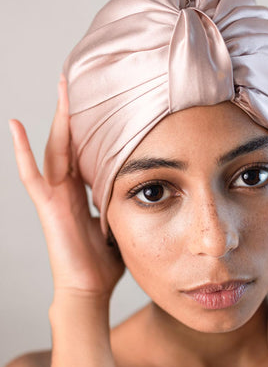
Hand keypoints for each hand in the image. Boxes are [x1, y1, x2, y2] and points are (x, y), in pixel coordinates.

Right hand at [9, 75, 124, 300]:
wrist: (90, 288)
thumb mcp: (122, 221)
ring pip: (55, 147)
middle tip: (80, 77)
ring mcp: (55, 194)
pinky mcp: (47, 206)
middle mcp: (69, 187)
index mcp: (85, 189)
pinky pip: (32, 175)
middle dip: (75, 109)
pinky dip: (22, 151)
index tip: (104, 97)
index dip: (94, 123)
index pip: (89, 148)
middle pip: (71, 139)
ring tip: (62, 85)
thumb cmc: (106, 261)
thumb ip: (128, 201)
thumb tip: (153, 186)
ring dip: (58, 117)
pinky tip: (14, 126)